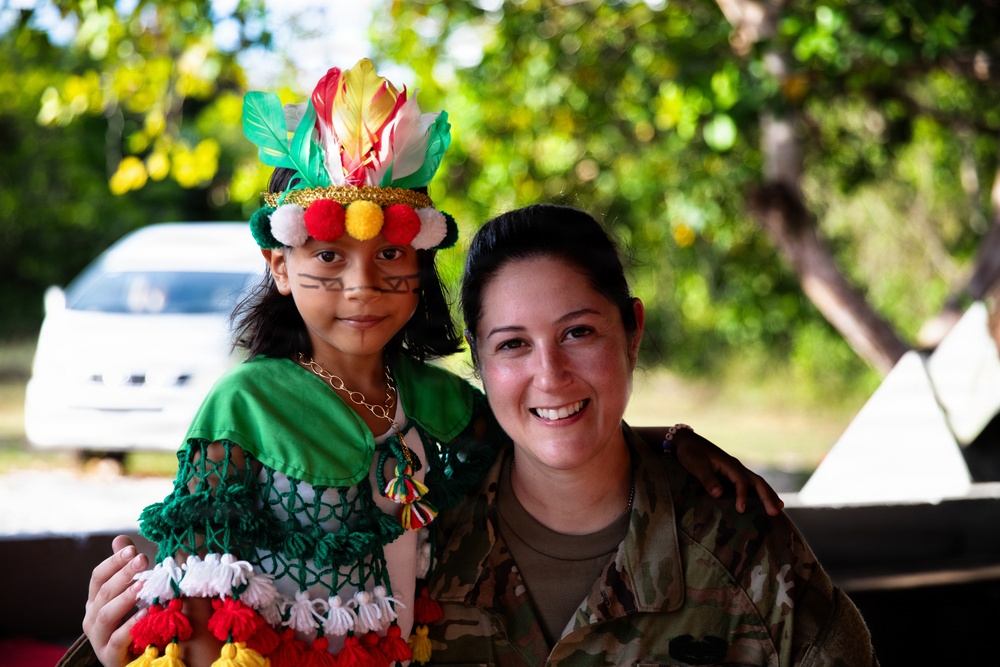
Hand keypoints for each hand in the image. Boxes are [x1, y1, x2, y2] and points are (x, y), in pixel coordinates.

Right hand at [83, 535, 148, 666]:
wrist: (133, 659)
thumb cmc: (132, 621)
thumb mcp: (129, 593)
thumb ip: (124, 567)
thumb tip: (120, 539)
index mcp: (96, 601)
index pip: (98, 577)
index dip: (114, 561)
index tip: (133, 549)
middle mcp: (92, 618)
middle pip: (104, 592)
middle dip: (123, 574)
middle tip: (143, 559)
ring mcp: (98, 638)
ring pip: (105, 615)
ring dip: (124, 598)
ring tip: (143, 586)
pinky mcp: (109, 656)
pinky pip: (117, 639)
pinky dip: (130, 625)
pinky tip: (146, 613)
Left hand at [671, 429, 783, 515]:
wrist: (686, 441)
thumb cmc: (690, 452)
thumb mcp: (696, 465)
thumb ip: (707, 479)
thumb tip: (719, 494)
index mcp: (729, 464)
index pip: (741, 481)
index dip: (743, 496)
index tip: (741, 510)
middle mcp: (736, 466)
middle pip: (757, 481)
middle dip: (767, 496)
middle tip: (774, 513)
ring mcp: (736, 469)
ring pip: (757, 482)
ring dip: (768, 494)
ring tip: (779, 508)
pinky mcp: (733, 473)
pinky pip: (751, 483)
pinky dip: (761, 491)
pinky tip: (766, 500)